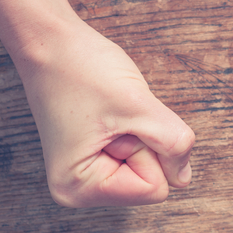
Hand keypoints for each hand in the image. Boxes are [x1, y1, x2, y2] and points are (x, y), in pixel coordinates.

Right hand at [14, 20, 194, 207]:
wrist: (49, 41)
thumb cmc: (81, 68)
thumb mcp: (139, 105)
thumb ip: (172, 143)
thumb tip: (183, 177)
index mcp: (79, 188)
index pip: (154, 190)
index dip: (148, 150)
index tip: (117, 122)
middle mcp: (78, 191)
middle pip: (150, 183)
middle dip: (143, 143)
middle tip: (112, 115)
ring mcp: (84, 176)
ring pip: (146, 168)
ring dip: (139, 135)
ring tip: (108, 114)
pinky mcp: (93, 159)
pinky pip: (136, 155)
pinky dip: (133, 131)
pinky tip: (109, 115)